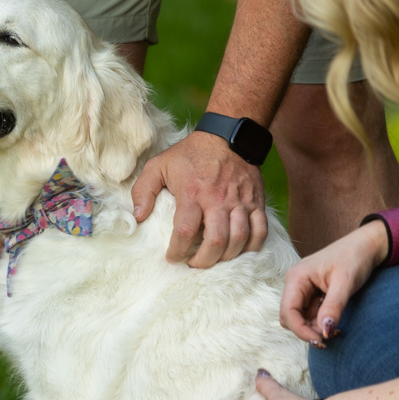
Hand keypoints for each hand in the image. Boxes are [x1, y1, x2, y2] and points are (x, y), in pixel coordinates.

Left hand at [131, 131, 266, 267]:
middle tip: (193, 264)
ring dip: (226, 257)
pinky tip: (239, 251)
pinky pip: (260, 231)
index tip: (172, 258)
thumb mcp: (158, 165)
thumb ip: (143, 191)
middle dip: (204, 261)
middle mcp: (218, 200)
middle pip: (216, 241)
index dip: (177, 251)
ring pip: (239, 239)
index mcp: (192, 193)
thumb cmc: (189, 154)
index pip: (185, 231)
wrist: (227, 135)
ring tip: (213, 259)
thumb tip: (138, 217)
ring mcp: (240, 202)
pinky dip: (252, 246)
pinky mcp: (256, 202)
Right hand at [280, 224, 384, 344]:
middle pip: (289, 316)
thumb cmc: (354, 258)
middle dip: (306, 330)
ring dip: (314, 328)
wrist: (366, 246)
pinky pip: (310, 313)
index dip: (300, 329)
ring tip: (336, 331)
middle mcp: (295, 284)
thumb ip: (333, 307)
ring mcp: (303, 289)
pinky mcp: (312, 293)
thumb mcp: (345, 283)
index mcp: (297, 278)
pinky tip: (335, 323)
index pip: (288, 311)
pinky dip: (320, 322)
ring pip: (299, 317)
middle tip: (330, 337)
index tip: (320, 340)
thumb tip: (324, 332)